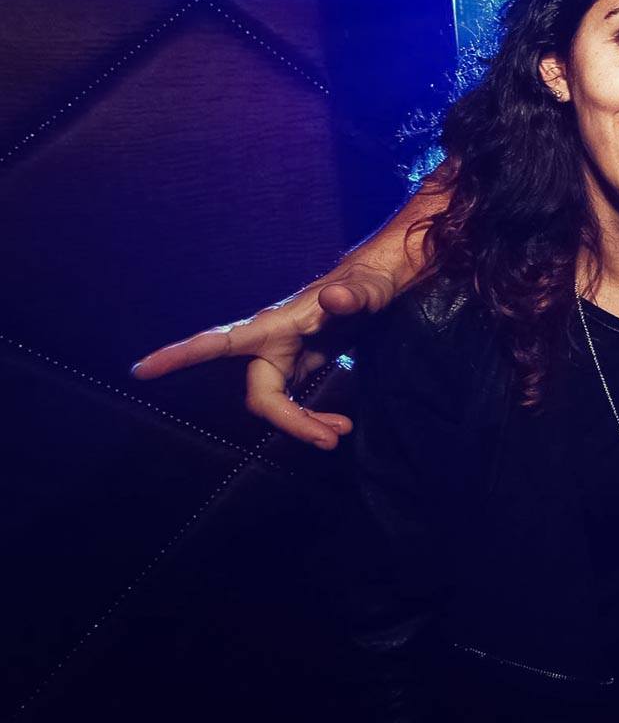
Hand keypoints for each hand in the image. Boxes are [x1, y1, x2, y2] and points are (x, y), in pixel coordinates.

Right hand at [130, 262, 396, 448]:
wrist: (375, 286)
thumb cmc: (367, 283)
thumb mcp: (366, 289)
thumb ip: (353, 296)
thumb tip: (336, 297)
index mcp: (273, 324)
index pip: (217, 342)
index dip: (178, 355)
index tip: (140, 370)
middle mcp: (268, 343)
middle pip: (259, 396)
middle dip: (290, 422)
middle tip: (330, 439)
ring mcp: (281, 357)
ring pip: (274, 405)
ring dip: (303, 425)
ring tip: (338, 433)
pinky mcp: (295, 367)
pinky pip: (289, 404)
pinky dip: (310, 419)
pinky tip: (336, 426)